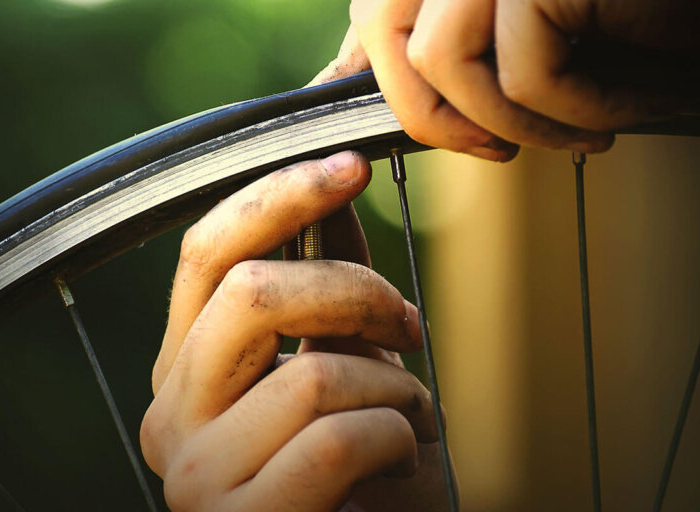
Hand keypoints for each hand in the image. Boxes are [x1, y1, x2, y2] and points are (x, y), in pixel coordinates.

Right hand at [141, 151, 451, 510]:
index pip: (205, 256)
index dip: (277, 198)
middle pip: (249, 294)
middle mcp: (170, 417)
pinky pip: (339, 439)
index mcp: (185, 370)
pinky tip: (402, 460)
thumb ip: (325, 293)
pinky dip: (399, 438)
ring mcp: (196, 476)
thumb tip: (330, 203)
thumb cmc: (352, 471)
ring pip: (311, 374)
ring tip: (415, 415)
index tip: (348, 168)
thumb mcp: (341, 366)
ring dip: (396, 388)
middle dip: (354, 290)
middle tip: (407, 324)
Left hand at [314, 0, 697, 157]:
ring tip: (579, 140)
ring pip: (446, 61)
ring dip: (513, 123)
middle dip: (430, 113)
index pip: (375, 11)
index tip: (431, 129)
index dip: (379, 74)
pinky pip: (527, 76)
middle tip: (494, 151)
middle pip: (382, 26)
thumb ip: (464, 44)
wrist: (699, 5)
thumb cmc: (639, 13)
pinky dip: (578, 113)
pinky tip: (622, 116)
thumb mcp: (539, 26)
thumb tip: (379, 87)